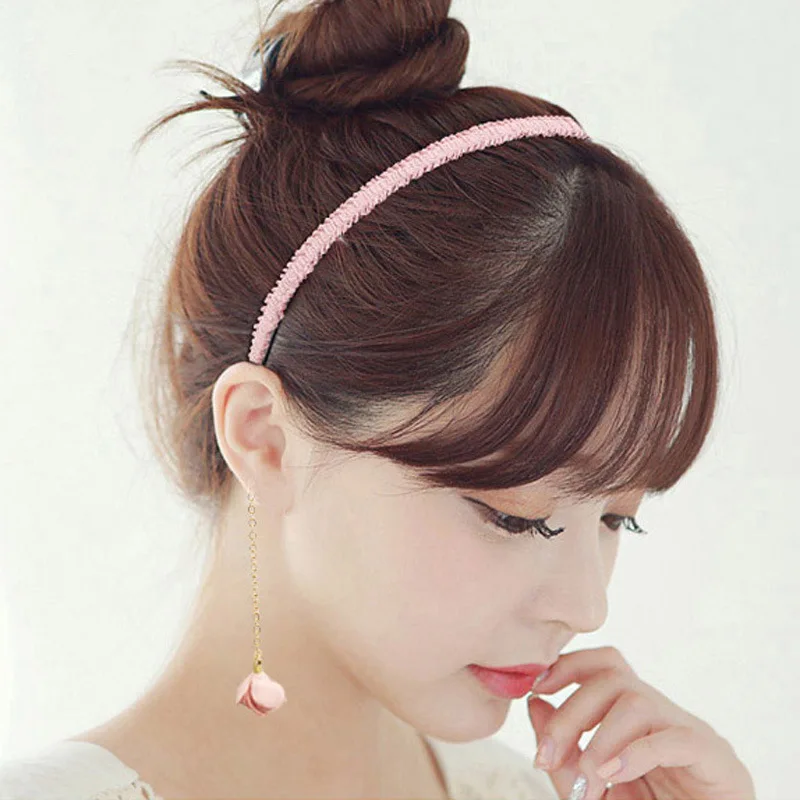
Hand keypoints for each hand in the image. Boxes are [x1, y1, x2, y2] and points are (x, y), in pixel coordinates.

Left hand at [526, 646, 755, 799]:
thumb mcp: (594, 791)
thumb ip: (566, 755)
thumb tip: (535, 703)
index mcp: (637, 718)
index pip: (604, 664)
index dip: (566, 666)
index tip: (534, 689)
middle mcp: (663, 716)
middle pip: (612, 678)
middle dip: (570, 714)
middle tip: (545, 755)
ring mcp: (691, 733)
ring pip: (637, 702)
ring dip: (600, 741)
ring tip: (587, 783)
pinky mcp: (717, 759)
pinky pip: (676, 739)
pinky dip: (636, 753)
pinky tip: (613, 774)